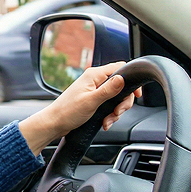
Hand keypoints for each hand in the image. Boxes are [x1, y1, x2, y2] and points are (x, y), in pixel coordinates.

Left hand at [18, 62, 139, 154]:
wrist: (54, 124)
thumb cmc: (68, 112)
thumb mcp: (91, 101)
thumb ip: (108, 90)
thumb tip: (123, 78)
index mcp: (94, 75)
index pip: (120, 68)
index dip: (131, 79)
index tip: (136, 94)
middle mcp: (95, 80)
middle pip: (121, 86)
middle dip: (123, 102)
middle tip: (117, 112)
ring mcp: (94, 90)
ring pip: (116, 98)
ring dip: (115, 112)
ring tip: (107, 120)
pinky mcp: (94, 100)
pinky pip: (109, 105)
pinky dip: (109, 115)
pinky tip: (105, 122)